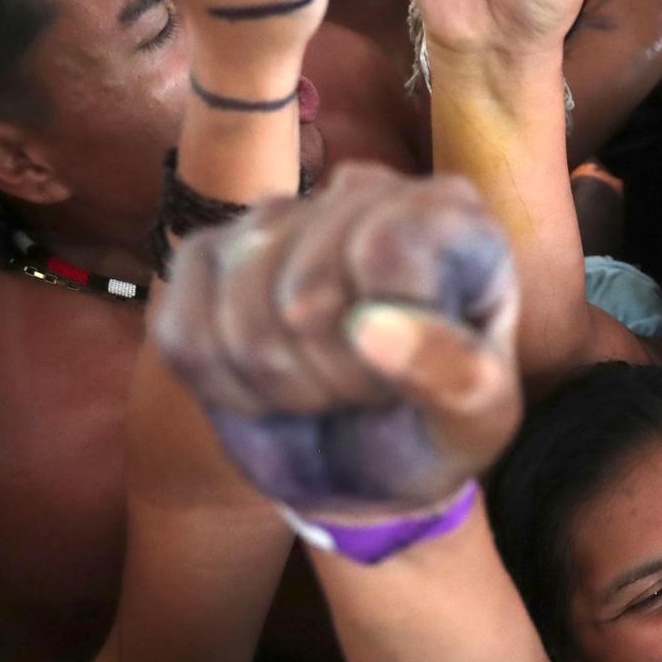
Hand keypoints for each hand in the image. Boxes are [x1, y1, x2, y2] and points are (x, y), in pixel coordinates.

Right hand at [153, 163, 523, 514]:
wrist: (373, 467)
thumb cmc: (438, 426)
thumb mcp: (478, 419)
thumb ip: (454, 373)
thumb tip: (370, 327)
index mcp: (448, 214)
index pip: (381, 250)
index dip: (384, 340)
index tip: (413, 375)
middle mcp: (361, 194)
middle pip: (305, 285)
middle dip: (334, 373)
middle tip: (369, 393)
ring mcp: (276, 219)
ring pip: (239, 305)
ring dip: (282, 384)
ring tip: (327, 391)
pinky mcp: (205, 259)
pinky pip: (183, 330)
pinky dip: (226, 388)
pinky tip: (272, 392)